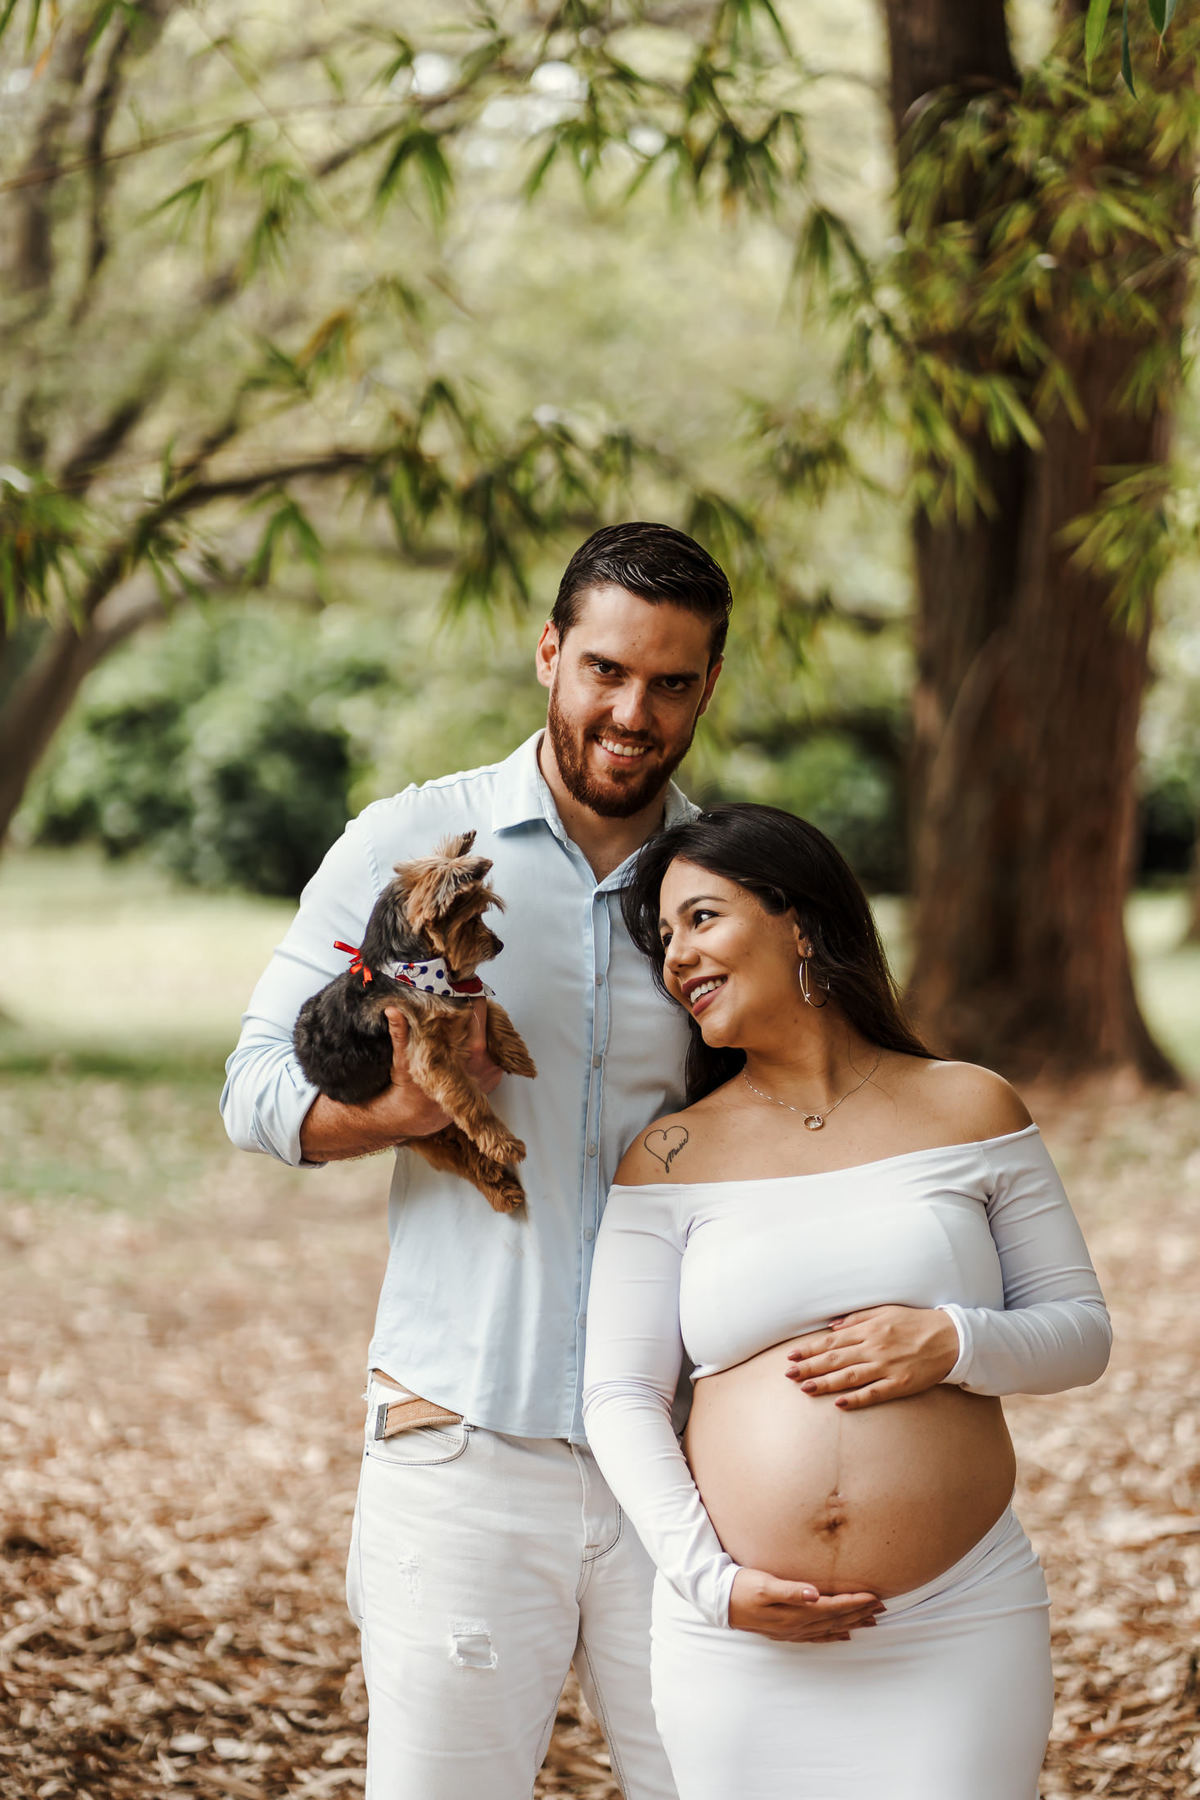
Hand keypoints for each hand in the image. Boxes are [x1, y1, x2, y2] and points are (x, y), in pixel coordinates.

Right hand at [383, 1000, 502, 1137]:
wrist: (416, 1115)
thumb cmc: (410, 1087)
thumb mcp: (402, 1057)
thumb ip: (400, 1031)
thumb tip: (393, 1010)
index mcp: (470, 1050)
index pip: (480, 1008)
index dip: (469, 993)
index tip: (459, 985)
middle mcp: (485, 1059)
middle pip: (491, 1017)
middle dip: (475, 1006)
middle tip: (459, 997)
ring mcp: (492, 1068)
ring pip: (495, 1032)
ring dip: (481, 1023)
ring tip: (461, 1017)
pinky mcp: (493, 1076)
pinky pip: (496, 1048)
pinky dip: (484, 1039)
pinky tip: (466, 1037)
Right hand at [728, 1568, 883, 1641]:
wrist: (720, 1602)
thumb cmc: (742, 1587)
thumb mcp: (764, 1584)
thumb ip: (790, 1590)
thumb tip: (814, 1594)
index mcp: (795, 1612)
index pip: (833, 1608)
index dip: (855, 1603)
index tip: (875, 1597)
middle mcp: (797, 1624)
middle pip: (836, 1620)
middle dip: (860, 1613)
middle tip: (882, 1607)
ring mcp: (792, 1630)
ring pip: (830, 1629)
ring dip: (852, 1623)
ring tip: (871, 1619)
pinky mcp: (786, 1631)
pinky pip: (817, 1636)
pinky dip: (833, 1635)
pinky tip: (844, 1635)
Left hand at [785, 1305, 958, 1409]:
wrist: (951, 1337)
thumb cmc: (916, 1322)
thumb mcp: (885, 1311)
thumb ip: (857, 1318)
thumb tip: (831, 1324)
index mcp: (870, 1329)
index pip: (832, 1340)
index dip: (810, 1349)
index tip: (792, 1356)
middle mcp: (875, 1347)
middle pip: (836, 1359)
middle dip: (810, 1367)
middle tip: (788, 1376)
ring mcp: (887, 1367)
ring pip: (850, 1377)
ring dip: (826, 1383)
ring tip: (806, 1389)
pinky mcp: (901, 1384)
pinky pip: (875, 1393)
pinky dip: (857, 1399)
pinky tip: (840, 1404)